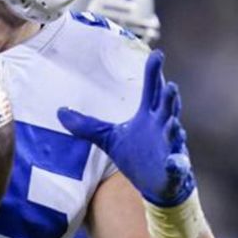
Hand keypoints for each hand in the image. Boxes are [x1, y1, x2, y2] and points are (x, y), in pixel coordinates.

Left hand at [58, 50, 194, 206]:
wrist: (154, 183)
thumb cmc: (135, 155)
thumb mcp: (108, 138)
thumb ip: (87, 125)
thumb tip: (59, 112)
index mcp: (148, 116)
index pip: (152, 90)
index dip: (154, 73)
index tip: (156, 54)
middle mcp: (162, 126)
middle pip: (167, 108)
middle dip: (169, 99)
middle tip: (170, 86)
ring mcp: (170, 146)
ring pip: (174, 134)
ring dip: (174, 128)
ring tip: (172, 122)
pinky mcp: (174, 168)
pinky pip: (177, 165)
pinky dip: (177, 164)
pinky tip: (174, 161)